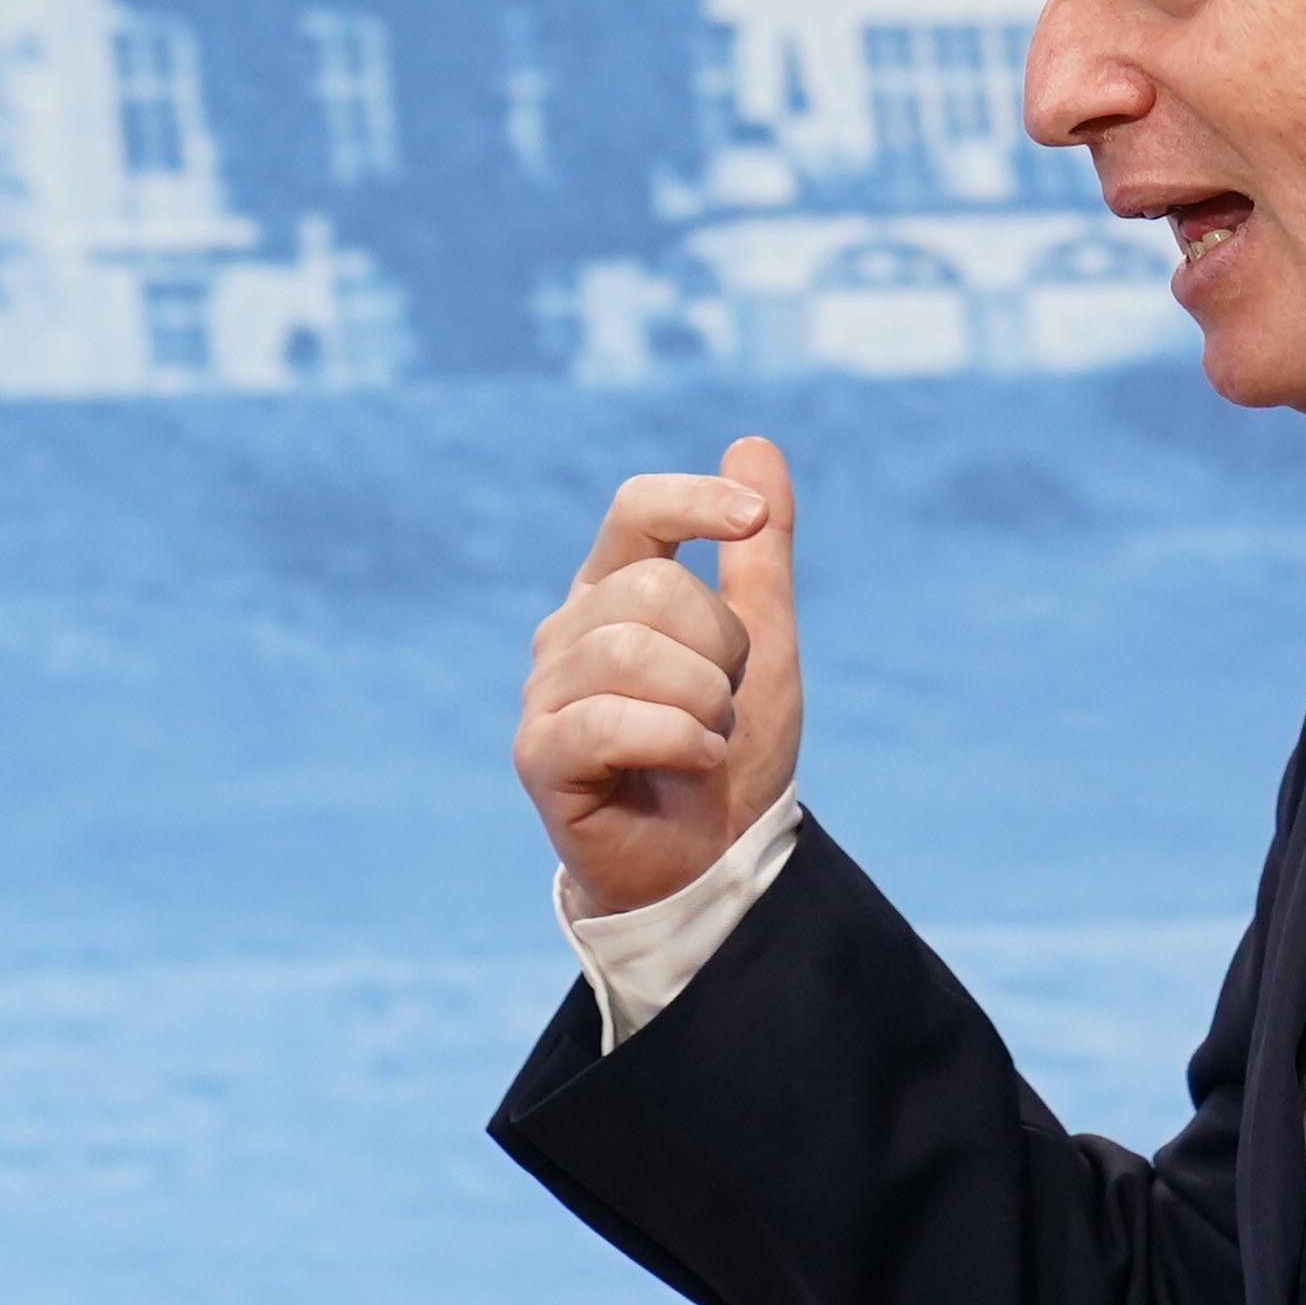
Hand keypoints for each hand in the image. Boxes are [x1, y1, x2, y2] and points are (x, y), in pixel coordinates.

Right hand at [514, 435, 803, 918]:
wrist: (715, 860)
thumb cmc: (730, 751)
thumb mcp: (766, 644)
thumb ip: (759, 553)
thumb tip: (752, 444)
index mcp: (616, 593)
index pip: (635, 509)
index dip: (693, 501)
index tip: (750, 520)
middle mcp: (569, 632)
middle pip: (653, 588)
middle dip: (722, 648)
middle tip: (728, 703)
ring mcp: (546, 692)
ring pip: (632, 650)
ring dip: (704, 702)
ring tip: (708, 740)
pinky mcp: (539, 753)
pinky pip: (610, 719)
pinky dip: (678, 740)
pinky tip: (696, 763)